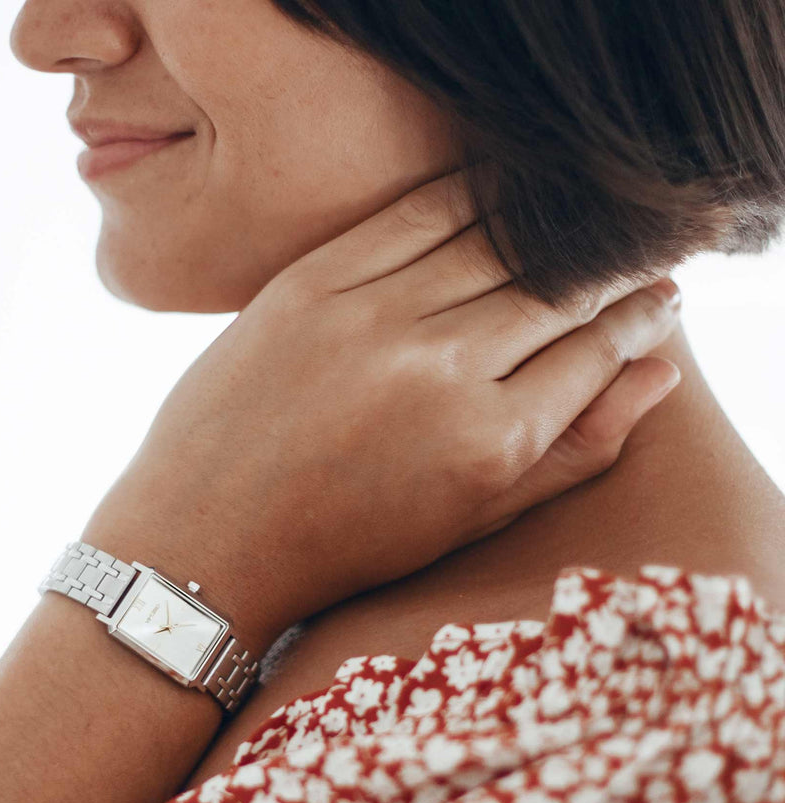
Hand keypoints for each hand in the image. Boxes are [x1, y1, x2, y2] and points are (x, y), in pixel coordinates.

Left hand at [84, 167, 682, 648]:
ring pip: (498, 239)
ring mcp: (371, 318)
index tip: (655, 302)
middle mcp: (438, 370)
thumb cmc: (343, 544)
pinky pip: (416, 211)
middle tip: (623, 266)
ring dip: (550, 231)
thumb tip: (659, 372)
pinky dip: (473, 194)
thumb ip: (571, 452)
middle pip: (558, 287)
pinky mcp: (311, 283)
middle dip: (608, 272)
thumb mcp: (467, 521)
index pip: (598, 348)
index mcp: (487, 442)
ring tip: (568, 237)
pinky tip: (500, 196)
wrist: (207, 538)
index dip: (640, 318)